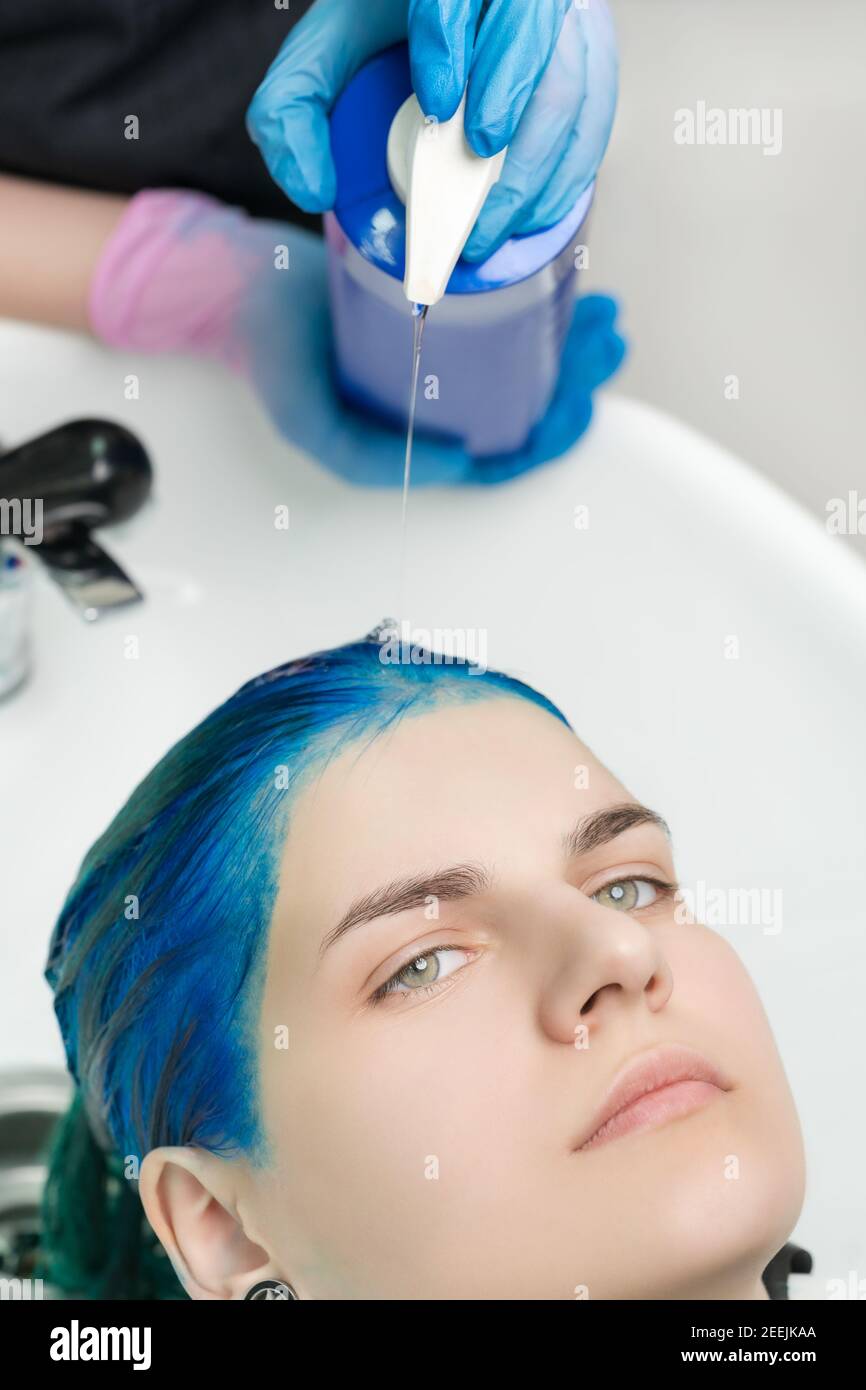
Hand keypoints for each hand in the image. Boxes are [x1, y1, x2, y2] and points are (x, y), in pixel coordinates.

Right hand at [89, 193, 624, 486]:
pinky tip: (572, 281)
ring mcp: (442, 356)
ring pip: (524, 363)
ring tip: (607, 316)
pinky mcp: (442, 309)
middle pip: (526, 405)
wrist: (244, 285)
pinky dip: (543, 305)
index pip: (501, 455)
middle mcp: (437, 404)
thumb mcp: (313, 425)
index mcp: (418, 441)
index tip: (582, 404)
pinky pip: (506, 317)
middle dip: (578, 379)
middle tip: (610, 343)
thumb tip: (463, 464)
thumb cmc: (274, 356)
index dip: (550, 438)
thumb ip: (369, 459)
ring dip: (572, 344)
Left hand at [246, 0, 618, 261]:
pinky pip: (595, 121)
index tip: (438, 101)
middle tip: (475, 163)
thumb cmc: (388, 37)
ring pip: (571, 83)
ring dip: (533, 167)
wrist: (445, 22)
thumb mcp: (324, 56)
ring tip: (485, 226)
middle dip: (507, 104)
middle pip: (532, 27)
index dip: (453, 37)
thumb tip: (315, 186)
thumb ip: (291, 111)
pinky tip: (527, 217)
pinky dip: (564, 177)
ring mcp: (563, 21)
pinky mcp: (590, 63)